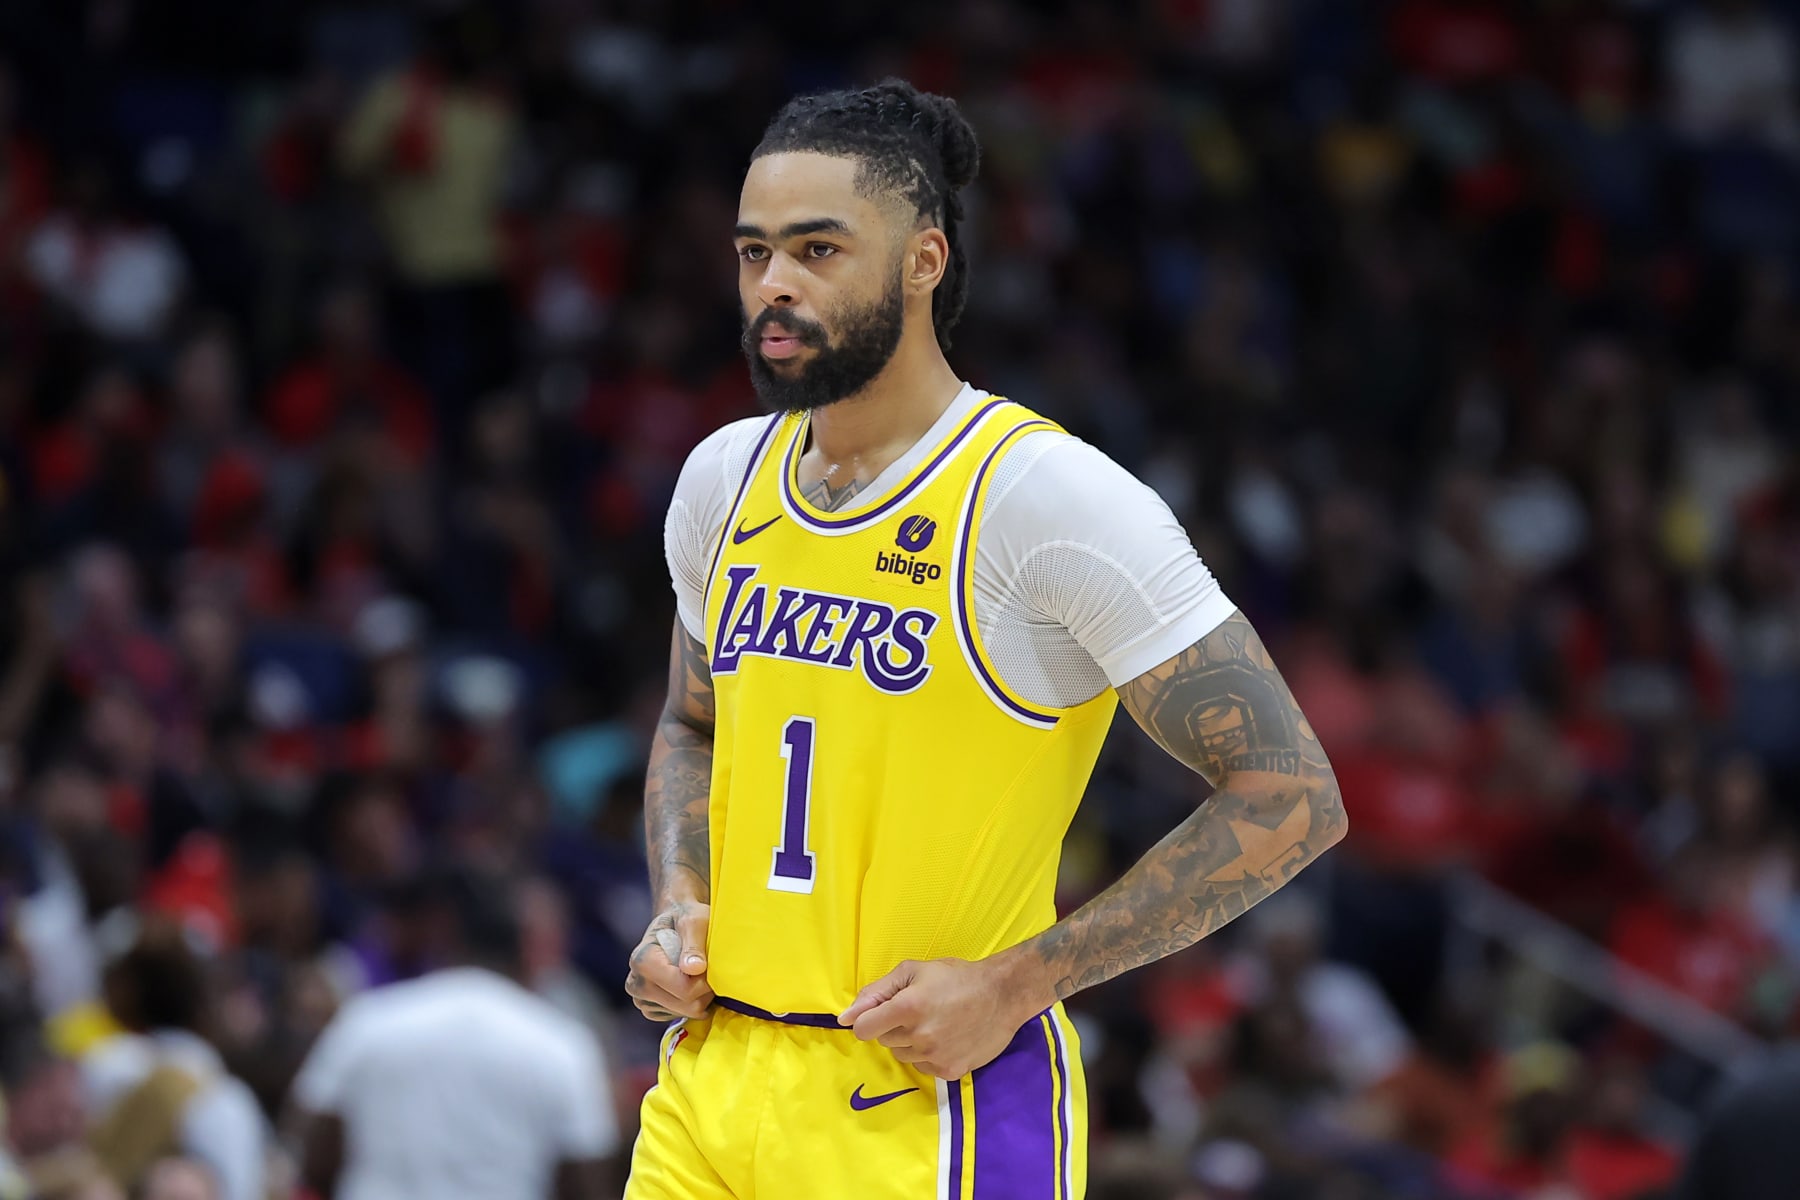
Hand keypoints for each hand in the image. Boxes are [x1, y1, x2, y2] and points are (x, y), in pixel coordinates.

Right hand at [625, 900, 712, 1021]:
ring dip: (699, 995)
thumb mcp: (695, 921)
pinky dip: (690, 1002)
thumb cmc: (686, 917)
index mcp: (642, 961)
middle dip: (704, 990)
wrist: (673, 922)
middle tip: (707, 968)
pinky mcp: (649, 1009)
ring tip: (696, 972)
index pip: (684, 989)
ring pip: (685, 1012)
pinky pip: (680, 1015)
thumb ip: (694, 944)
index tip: (710, 964)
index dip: (705, 980)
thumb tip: (694, 970)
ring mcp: (640, 999)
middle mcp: (636, 983)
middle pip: (686, 1005)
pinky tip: (688, 982)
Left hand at [837, 957, 1036, 1078]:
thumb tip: (844, 1017)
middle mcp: (919, 1036)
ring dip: (910, 1042)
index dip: (868, 1020)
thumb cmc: (955, 977)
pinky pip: (923, 1067)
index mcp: (908, 1007)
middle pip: (883, 1041)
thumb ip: (876, 992)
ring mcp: (935, 1056)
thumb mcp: (913, 971)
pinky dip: (928, 1054)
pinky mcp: (949, 1071)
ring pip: (902, 1055)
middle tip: (918, 1011)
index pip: (863, 1029)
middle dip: (893, 1026)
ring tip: (934, 1023)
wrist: (1003, 995)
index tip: (882, 1013)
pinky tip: (947, 1037)